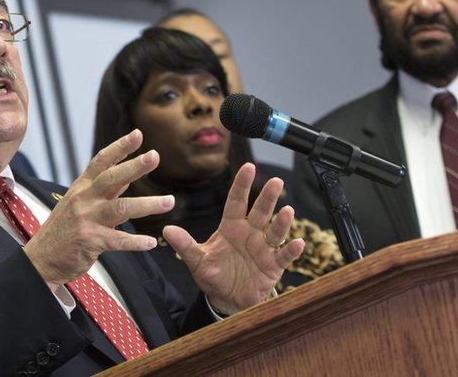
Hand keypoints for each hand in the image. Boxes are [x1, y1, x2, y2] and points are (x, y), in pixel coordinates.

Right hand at [24, 130, 174, 284]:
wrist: (41, 258)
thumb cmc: (63, 229)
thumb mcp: (79, 203)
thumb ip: (104, 190)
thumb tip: (127, 174)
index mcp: (81, 187)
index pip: (101, 161)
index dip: (119, 147)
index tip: (138, 134)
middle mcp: (83, 199)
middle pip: (111, 178)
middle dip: (134, 166)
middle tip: (154, 156)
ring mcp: (86, 219)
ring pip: (120, 207)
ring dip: (147, 204)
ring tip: (168, 202)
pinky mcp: (90, 240)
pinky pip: (117, 240)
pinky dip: (135, 242)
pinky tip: (150, 242)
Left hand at [163, 163, 304, 314]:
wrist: (227, 299)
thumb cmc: (213, 274)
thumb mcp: (196, 260)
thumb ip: (185, 245)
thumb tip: (166, 229)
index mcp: (231, 227)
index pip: (236, 202)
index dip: (242, 185)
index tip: (248, 166)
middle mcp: (250, 234)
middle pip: (260, 212)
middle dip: (267, 197)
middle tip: (275, 181)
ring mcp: (263, 249)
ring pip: (275, 231)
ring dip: (282, 222)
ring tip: (288, 211)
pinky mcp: (273, 266)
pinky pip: (284, 256)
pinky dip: (291, 250)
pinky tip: (298, 243)